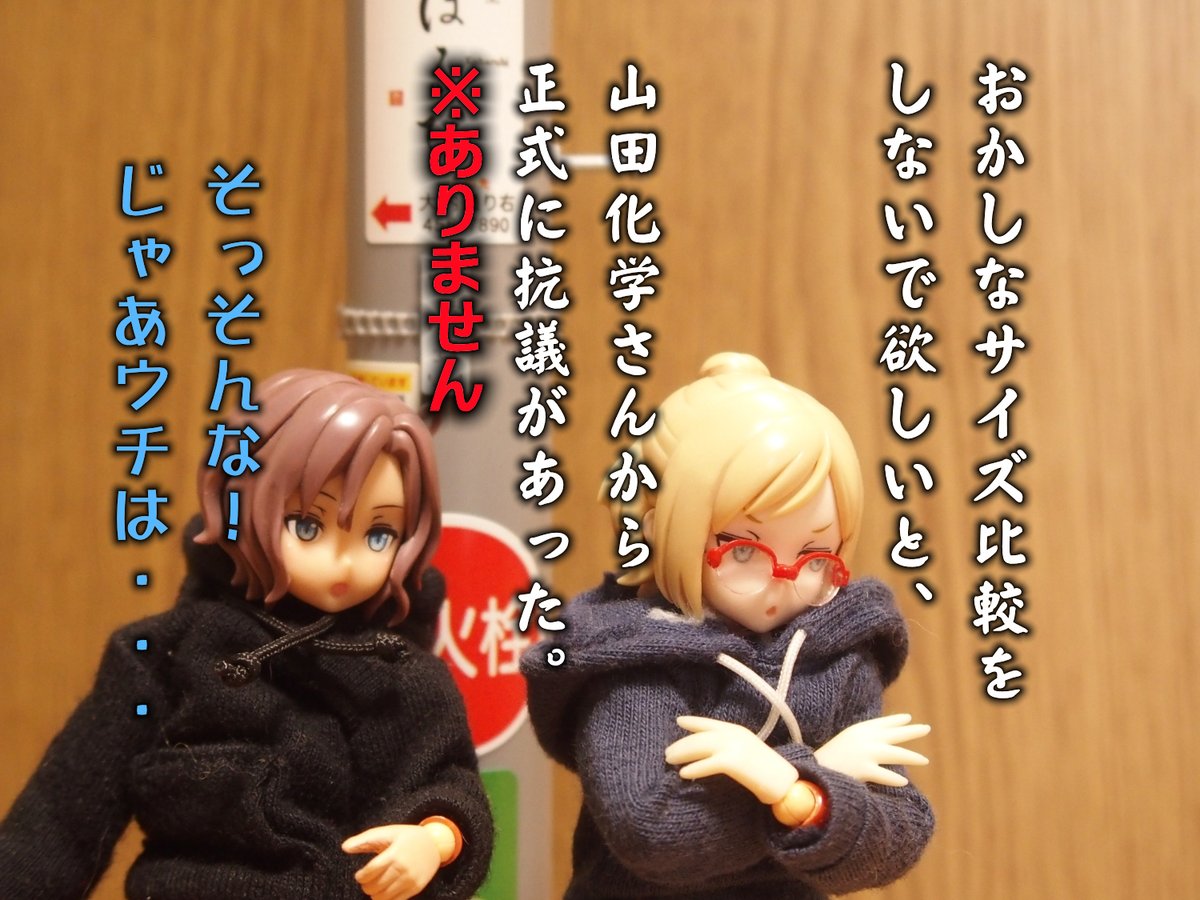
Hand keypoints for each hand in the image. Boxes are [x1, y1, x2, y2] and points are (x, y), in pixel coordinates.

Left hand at [342, 823, 440, 899]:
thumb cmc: (407, 837)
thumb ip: (364, 840)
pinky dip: (386, 899)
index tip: (359, 875)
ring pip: (383, 897)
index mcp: (394, 853)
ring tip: (375, 886)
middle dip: (366, 886)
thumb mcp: (388, 832)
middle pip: (375, 886)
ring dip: (375, 894)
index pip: (371, 871)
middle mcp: (403, 869)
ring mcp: (410, 880)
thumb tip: (344, 847)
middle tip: (367, 880)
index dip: (361, 876)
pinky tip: (385, 891)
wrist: (435, 844)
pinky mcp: (415, 888)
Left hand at [665, 715, 798, 803]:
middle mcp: (735, 735)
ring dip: (683, 753)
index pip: (710, 724)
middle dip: (682, 743)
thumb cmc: (770, 773)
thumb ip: (732, 749)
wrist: (789, 784)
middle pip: (701, 736)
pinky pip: (708, 764)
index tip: (679, 721)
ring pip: (700, 747)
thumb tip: (712, 754)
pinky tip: (683, 774)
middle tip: (668, 753)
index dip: (694, 722)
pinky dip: (694, 768)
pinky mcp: (734, 762)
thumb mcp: (749, 753)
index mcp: (739, 731)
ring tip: (670, 761)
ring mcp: (735, 746)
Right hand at [813, 713, 929, 786]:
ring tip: (925, 760)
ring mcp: (864, 753)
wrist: (812, 771)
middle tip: (926, 728)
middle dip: (911, 731)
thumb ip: (861, 740)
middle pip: (893, 734)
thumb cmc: (828, 759)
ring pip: (894, 753)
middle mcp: (863, 739)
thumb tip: (881, 742)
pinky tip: (903, 782)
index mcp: (857, 730)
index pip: (881, 723)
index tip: (908, 718)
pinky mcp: (863, 769)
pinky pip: (884, 775)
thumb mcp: (844, 742)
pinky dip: (894, 779)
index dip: (896, 720)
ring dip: (911, 756)